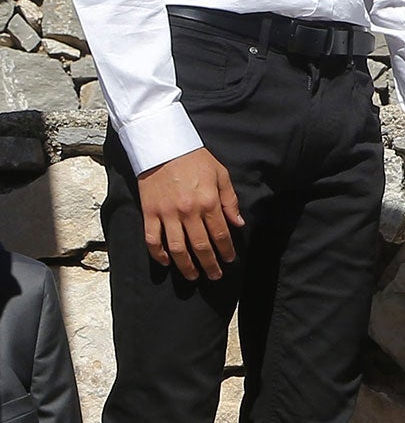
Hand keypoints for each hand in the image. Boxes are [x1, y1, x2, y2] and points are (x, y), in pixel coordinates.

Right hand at [137, 147, 243, 280]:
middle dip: (210, 264)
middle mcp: (188, 211)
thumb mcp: (221, 175)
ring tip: (193, 276)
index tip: (230, 260)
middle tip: (215, 276)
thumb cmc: (195, 159)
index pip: (220, 234)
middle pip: (200, 246)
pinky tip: (167, 263)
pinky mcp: (149, 212)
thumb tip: (238, 224)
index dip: (226, 250)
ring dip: (186, 266)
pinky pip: (153, 239)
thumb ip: (230, 201)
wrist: (163, 146)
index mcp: (208, 202)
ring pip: (177, 248)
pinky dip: (158, 254)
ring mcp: (167, 214)